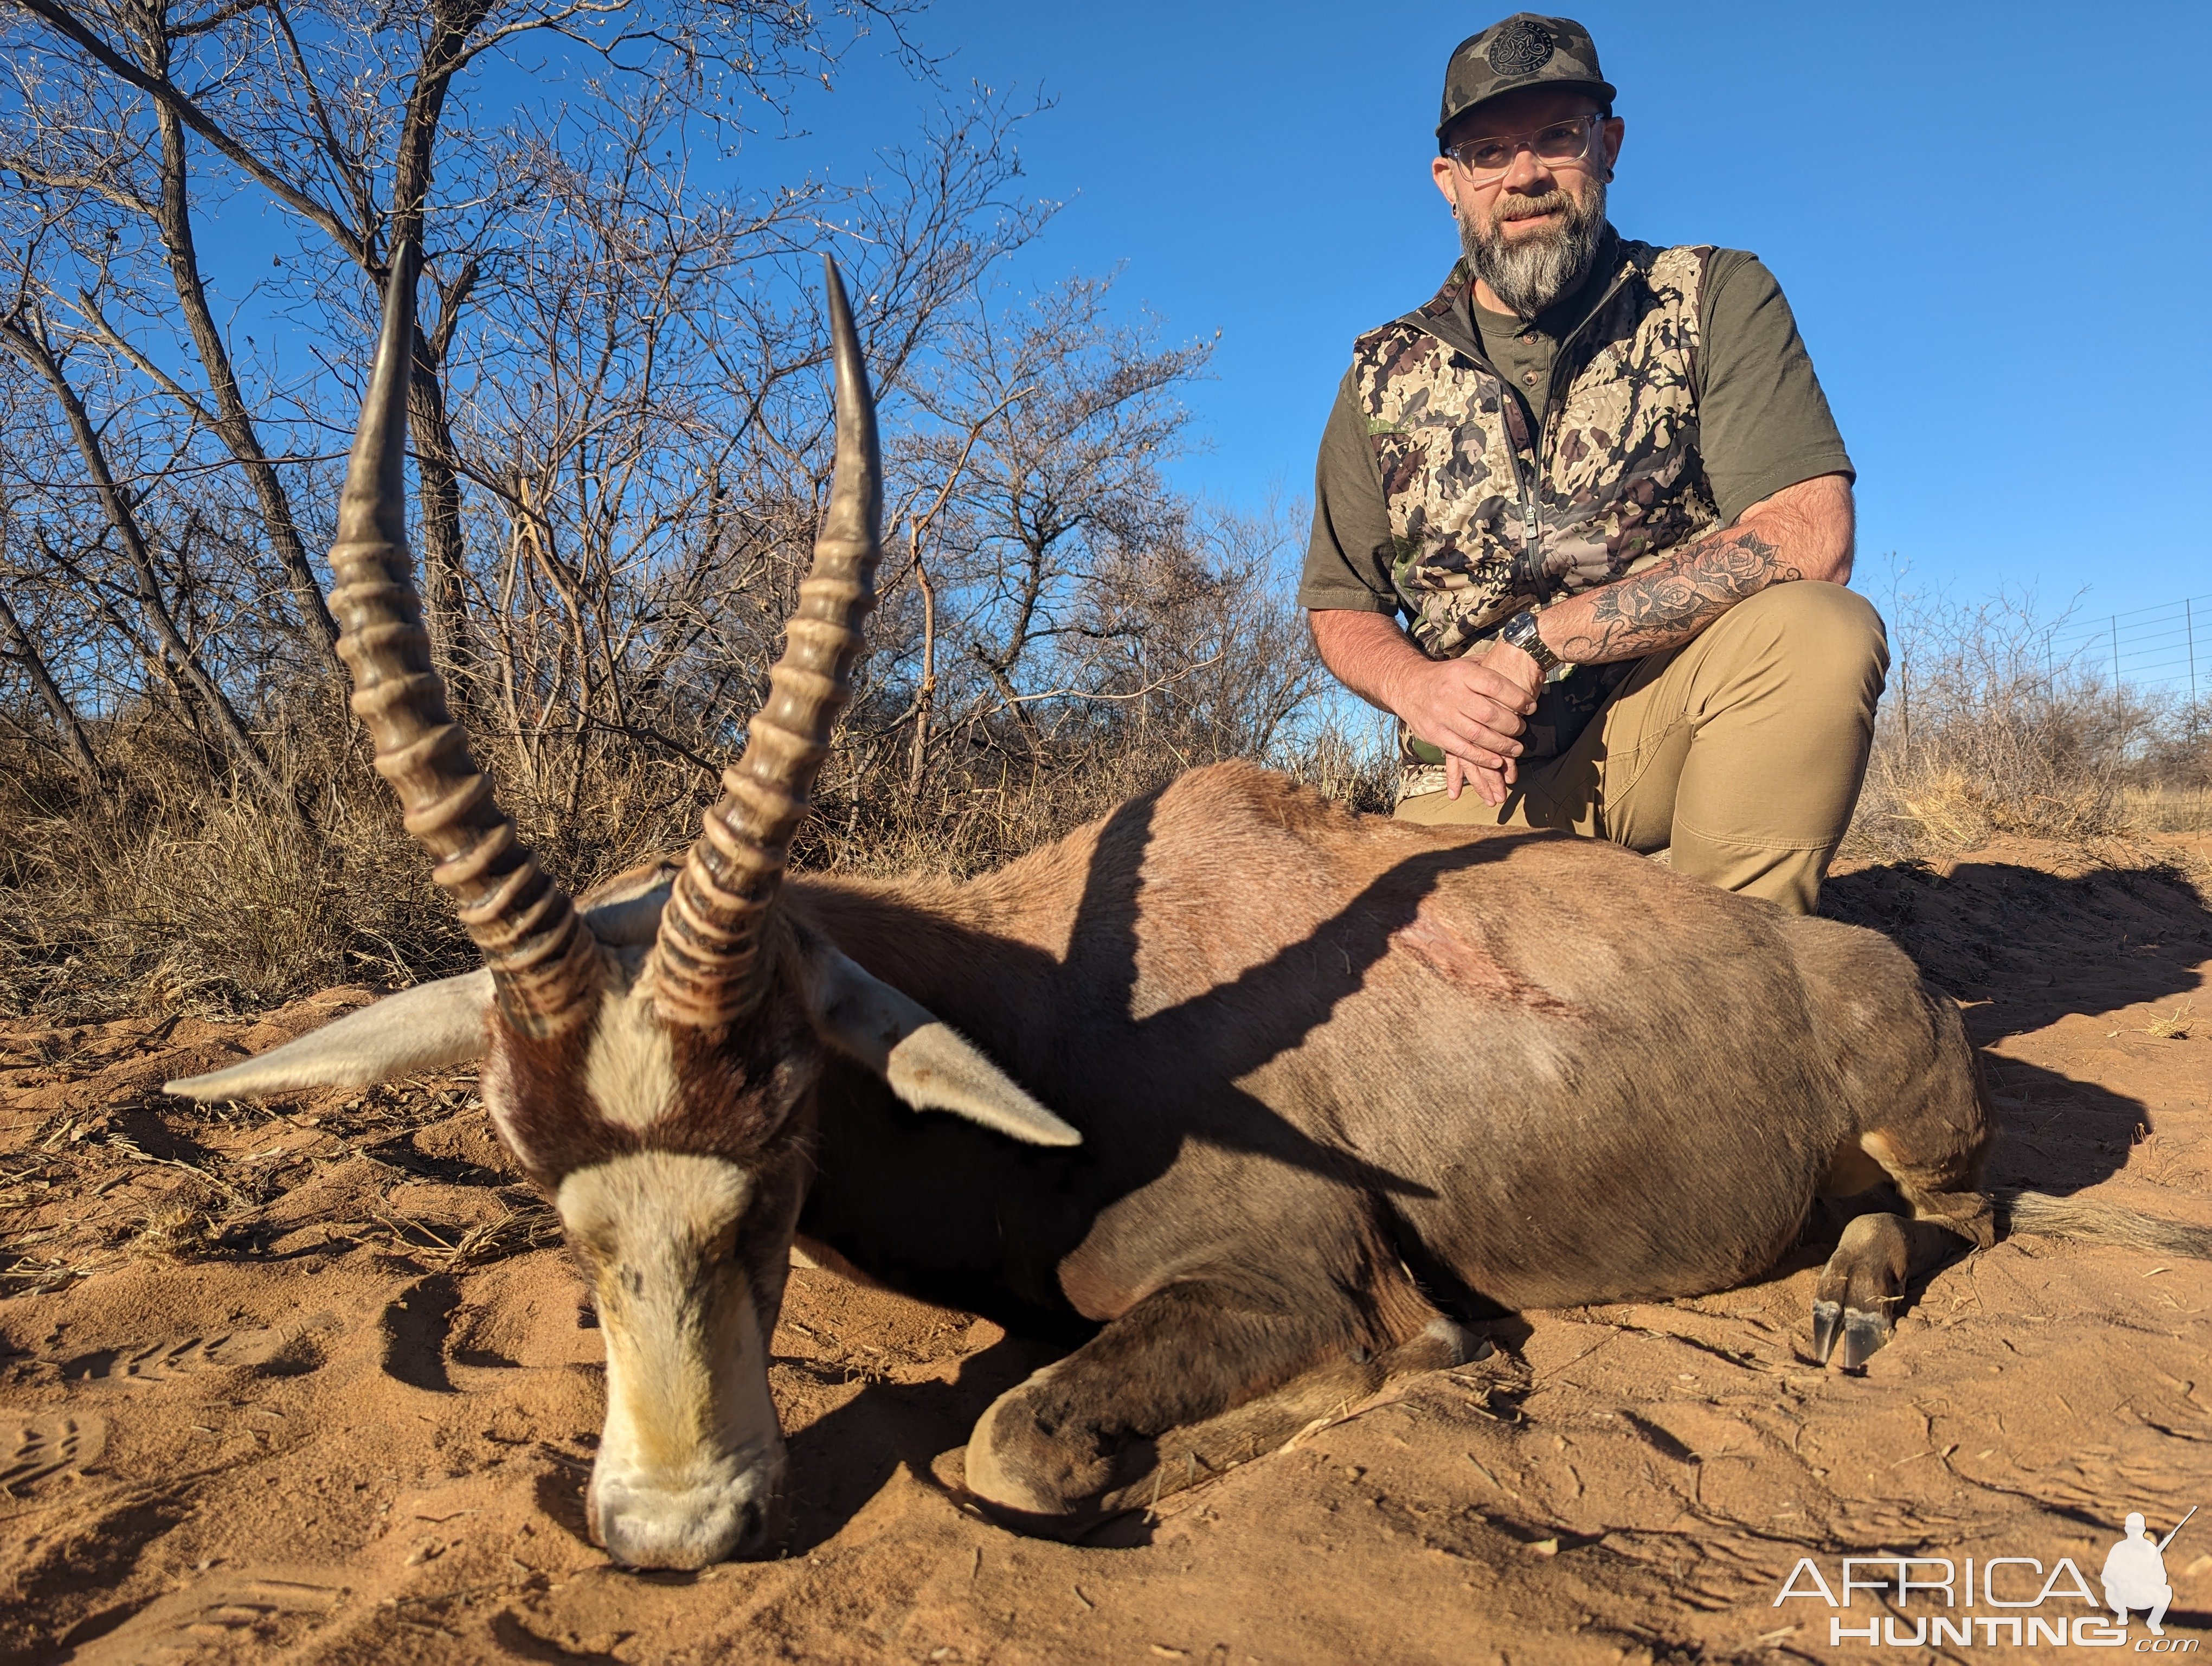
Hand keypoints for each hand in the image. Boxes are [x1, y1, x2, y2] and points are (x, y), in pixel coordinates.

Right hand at [1389, 640, 1543, 807]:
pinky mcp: (1434, 734)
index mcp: (1462, 673)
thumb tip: (1521, 659)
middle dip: (1512, 724)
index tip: (1530, 706)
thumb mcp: (1465, 664)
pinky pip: (1463, 750)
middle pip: (1489, 714)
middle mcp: (1451, 693)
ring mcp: (1441, 715)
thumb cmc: (1445, 676)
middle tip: (1522, 728)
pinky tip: (1497, 761)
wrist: (1407, 685)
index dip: (1517, 698)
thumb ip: (1489, 666)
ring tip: (1516, 747)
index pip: (1495, 686)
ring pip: (1478, 735)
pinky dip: (1482, 758)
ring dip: (1502, 745)